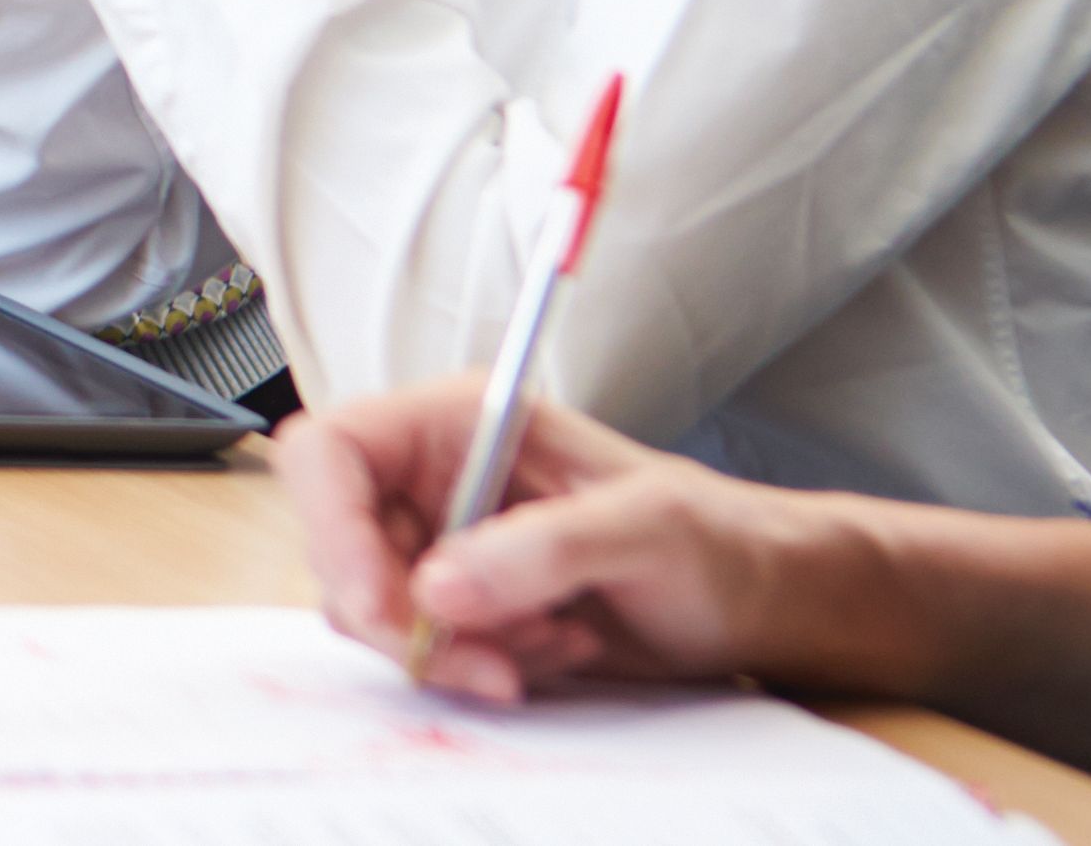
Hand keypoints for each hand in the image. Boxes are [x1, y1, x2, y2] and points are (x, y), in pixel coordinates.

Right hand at [275, 377, 842, 702]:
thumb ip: (544, 548)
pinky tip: (552, 650)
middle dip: (404, 618)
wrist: (758, 600)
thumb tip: (438, 589)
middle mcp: (434, 478)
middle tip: (491, 659)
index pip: (332, 453)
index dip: (334, 528)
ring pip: (373, 608)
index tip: (385, 607)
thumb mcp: (649, 528)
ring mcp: (442, 543)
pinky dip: (475, 667)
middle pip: (339, 546)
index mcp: (458, 422)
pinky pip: (420, 648)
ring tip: (548, 643)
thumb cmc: (720, 538)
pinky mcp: (461, 604)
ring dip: (451, 650)